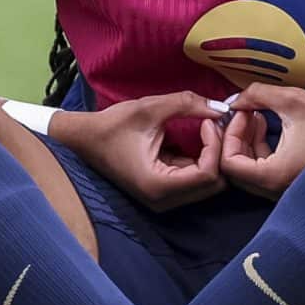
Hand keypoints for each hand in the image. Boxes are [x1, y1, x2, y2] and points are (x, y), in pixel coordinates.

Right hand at [64, 93, 227, 211]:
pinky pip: (194, 180)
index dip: (215, 146)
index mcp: (158, 185)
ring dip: (212, 156)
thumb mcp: (150, 108)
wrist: (84, 139)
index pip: (208, 174)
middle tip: (211, 124)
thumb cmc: (112, 125)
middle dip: (218, 152)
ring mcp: (164, 199)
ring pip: (207, 184)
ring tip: (205, 127)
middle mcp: (164, 200)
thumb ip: (187, 104)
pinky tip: (196, 137)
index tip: (207, 121)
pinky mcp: (164, 192)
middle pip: (214, 185)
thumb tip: (220, 107)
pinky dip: (201, 159)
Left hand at [209, 84, 304, 200]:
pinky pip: (266, 170)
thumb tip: (235, 98)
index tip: (241, 111)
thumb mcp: (294, 100)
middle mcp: (278, 189)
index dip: (229, 135)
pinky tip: (270, 123)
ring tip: (258, 113)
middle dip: (236, 137)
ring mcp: (288, 189)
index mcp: (274, 176)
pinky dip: (262, 148)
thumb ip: (257, 95)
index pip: (228, 165)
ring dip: (248, 141)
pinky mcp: (296, 182)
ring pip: (251, 170)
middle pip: (237, 170)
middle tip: (246, 110)